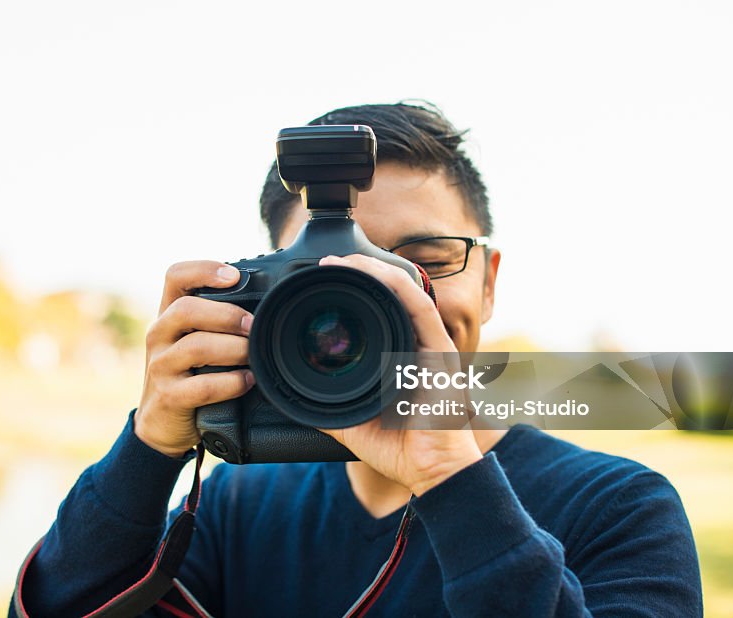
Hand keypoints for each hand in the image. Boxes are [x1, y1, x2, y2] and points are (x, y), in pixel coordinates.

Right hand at [133, 261, 255, 456]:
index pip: (175, 276)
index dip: (204, 270)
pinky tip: (247, 381)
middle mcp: (160, 334)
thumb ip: (218, 322)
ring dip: (233, 349)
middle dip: (226, 314)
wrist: (161, 425)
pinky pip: (202, 386)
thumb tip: (266, 307)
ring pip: (195, 347)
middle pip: (186, 309)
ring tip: (254, 355)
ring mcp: (161, 366)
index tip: (234, 276)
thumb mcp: (196, 341)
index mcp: (169, 314)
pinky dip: (231, 383)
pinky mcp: (169, 396)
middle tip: (253, 325)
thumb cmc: (189, 375)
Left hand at [317, 254, 482, 495]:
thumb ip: (329, 407)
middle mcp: (416, 344)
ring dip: (374, 270)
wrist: (431, 471)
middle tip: (328, 263)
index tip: (323, 280)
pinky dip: (397, 285)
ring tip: (344, 261)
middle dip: (361, 271)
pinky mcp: (440, 350)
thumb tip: (292, 399)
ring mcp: (429, 345)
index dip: (355, 289)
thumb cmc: (399, 449)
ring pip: (404, 291)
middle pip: (391, 293)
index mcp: (398, 356)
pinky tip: (375, 272)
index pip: (379, 310)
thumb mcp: (351, 422)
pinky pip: (420, 307)